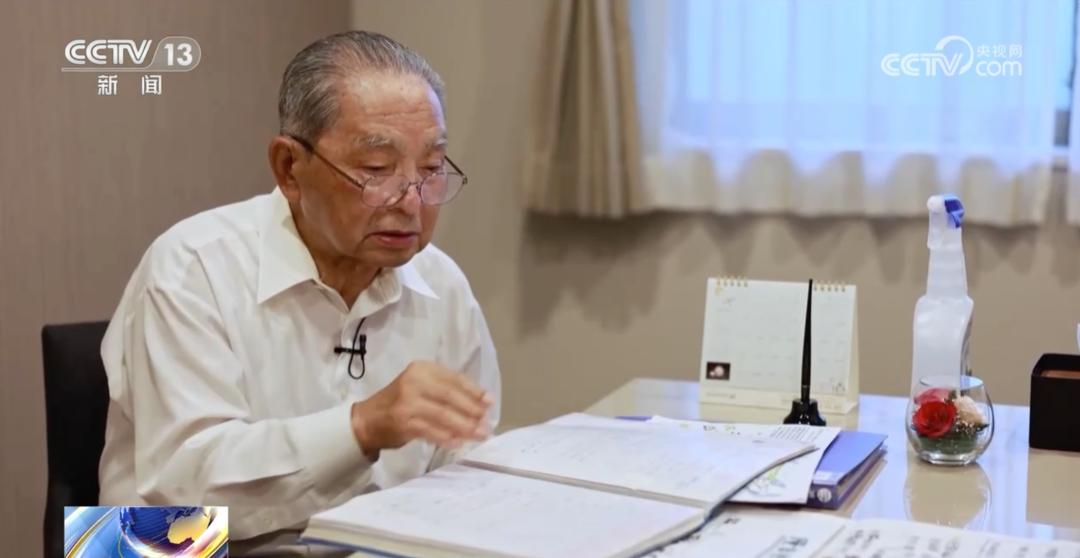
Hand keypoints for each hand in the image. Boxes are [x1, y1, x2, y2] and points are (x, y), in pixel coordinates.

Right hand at [350, 361, 492, 456]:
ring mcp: (408, 402)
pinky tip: (459, 442)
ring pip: (443, 414)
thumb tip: (479, 405)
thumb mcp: (420, 387)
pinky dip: (447, 437)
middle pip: (450, 396)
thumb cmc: (399, 403)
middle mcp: (414, 381)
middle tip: (487, 423)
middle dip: (472, 411)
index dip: (474, 391)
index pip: (454, 378)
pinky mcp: (404, 422)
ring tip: (479, 435)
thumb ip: (444, 391)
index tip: (489, 403)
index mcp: (422, 369)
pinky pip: (432, 430)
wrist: (366, 420)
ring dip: (464, 427)